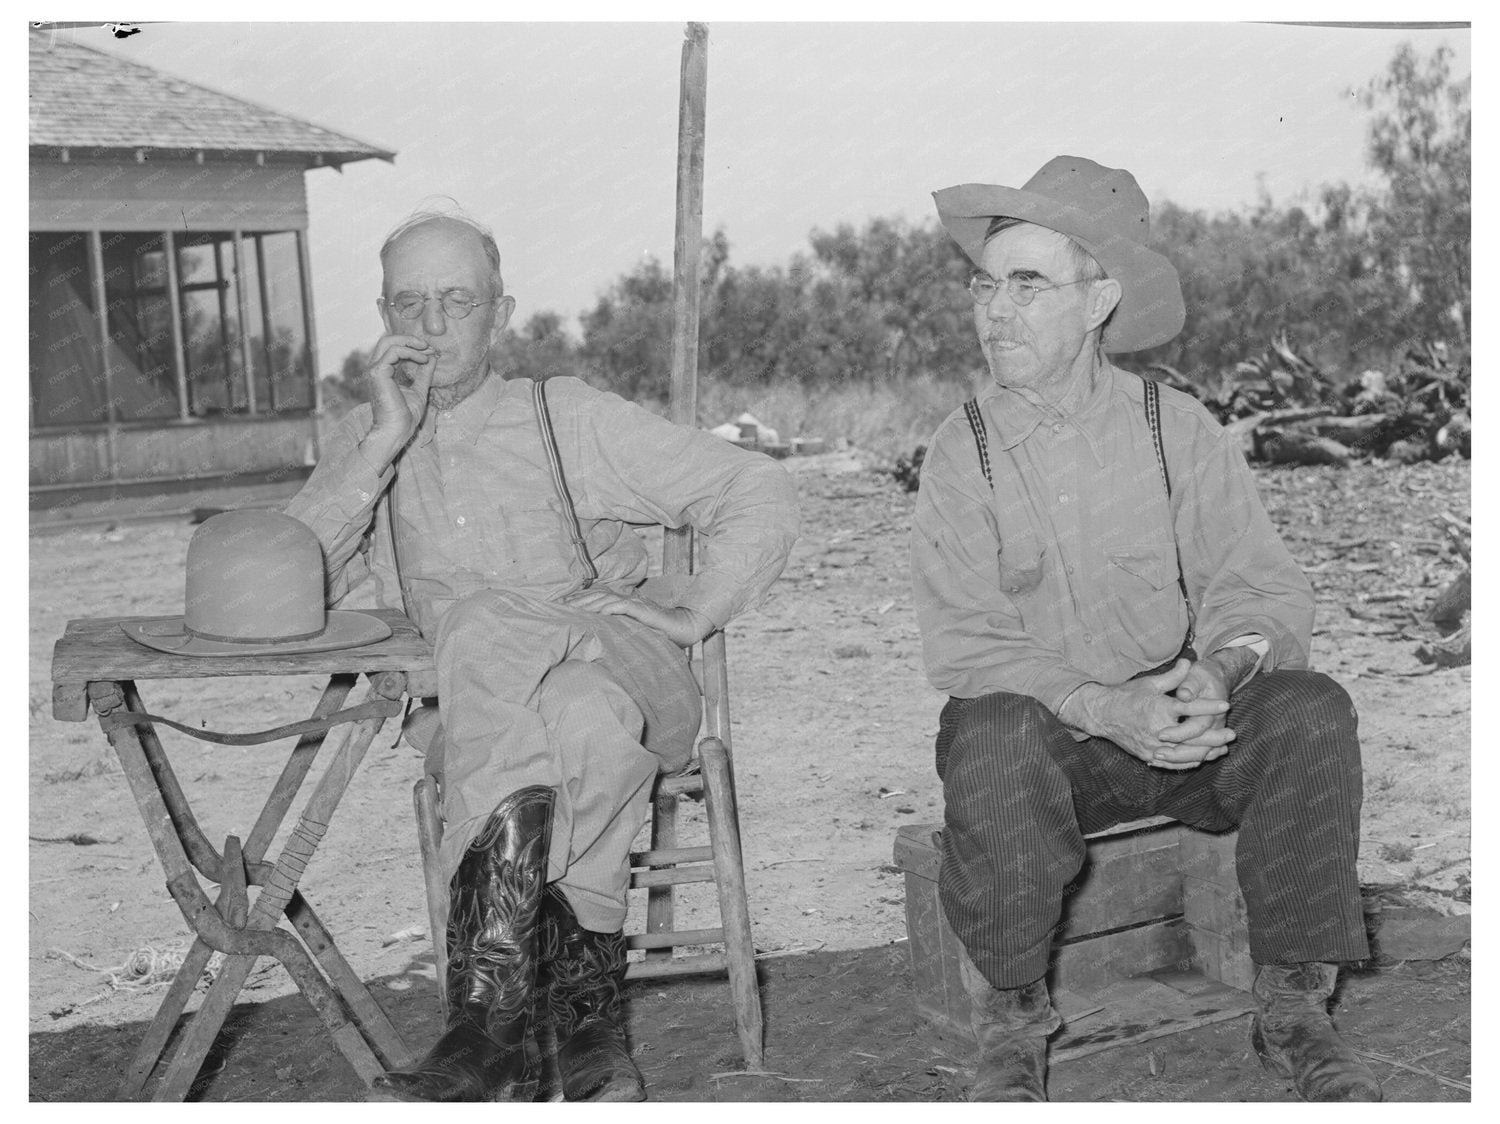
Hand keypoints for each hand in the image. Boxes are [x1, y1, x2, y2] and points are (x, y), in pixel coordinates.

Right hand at [361, 333, 437, 470]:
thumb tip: (432, 358)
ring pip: (389, 341)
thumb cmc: (405, 416)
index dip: (413, 346)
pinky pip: (394, 352)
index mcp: (383, 371)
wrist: (397, 431)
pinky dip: (411, 352)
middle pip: (388, 339)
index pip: (394, 348)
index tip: (432, 352)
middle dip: (410, 340)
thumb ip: (423, 373)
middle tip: (429, 346)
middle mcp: (376, 368)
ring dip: (412, 343)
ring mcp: (374, 369)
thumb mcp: (419, 389)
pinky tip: (423, 360)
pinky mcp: (377, 373)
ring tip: (428, 352)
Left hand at [564, 588, 713, 648]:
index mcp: (624, 603)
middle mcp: (627, 599)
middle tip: (561, 605)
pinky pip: (624, 606)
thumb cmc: (659, 631)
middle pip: (599, 595)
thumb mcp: (634, 628)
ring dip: (590, 603)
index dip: (581, 599)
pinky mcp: (643, 610)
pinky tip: (600, 612)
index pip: (598, 597)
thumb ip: (618, 627)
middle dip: (579, 600)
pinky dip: (611, 608)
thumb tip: (599, 632)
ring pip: (608, 599)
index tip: (563, 604)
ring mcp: (635, 603)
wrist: (682, 627)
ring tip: (575, 608)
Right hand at [1064, 659, 1231, 770]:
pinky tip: (1201, 758)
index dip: (1209, 706)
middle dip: (1215, 736)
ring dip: (1206, 752)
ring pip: (1186, 754)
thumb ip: (1173, 676)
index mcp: (1160, 709)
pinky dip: (1189, 762)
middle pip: (1193, 736)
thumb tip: (1188, 662)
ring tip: (1222, 749)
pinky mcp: (1149, 756)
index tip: (1226, 704)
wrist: (1102, 715)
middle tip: (1232, 734)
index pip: (1190, 708)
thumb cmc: (1126, 696)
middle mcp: (1158, 729)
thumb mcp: (1149, 683)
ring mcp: (1153, 746)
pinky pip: (1173, 763)